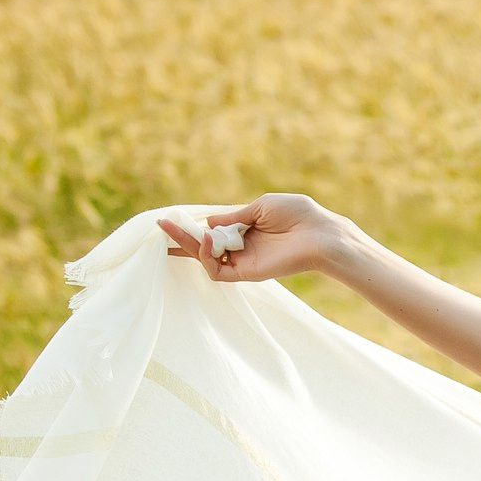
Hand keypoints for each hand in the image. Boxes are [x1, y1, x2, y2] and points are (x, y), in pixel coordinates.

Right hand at [159, 193, 356, 283]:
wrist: (319, 234)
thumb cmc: (297, 214)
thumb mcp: (261, 206)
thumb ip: (234, 216)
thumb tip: (208, 222)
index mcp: (246, 228)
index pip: (213, 229)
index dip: (193, 225)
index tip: (173, 218)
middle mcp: (241, 246)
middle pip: (203, 245)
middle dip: (180, 237)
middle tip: (160, 226)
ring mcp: (242, 261)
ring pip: (205, 258)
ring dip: (190, 244)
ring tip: (177, 229)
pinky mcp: (246, 274)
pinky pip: (216, 271)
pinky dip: (206, 257)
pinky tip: (206, 241)